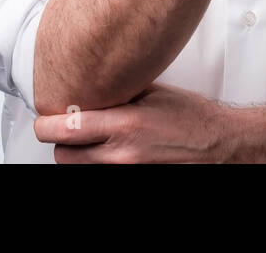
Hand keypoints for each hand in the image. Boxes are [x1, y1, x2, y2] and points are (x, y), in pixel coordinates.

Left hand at [32, 82, 239, 162]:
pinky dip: (98, 164)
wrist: (219, 145)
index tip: (45, 119)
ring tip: (93, 141)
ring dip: (78, 156)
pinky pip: (100, 175)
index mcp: (125, 125)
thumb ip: (117, 92)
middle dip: (62, 142)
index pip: (65, 130)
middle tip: (69, 129)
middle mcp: (122, 155)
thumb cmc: (192, 118)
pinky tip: (109, 152)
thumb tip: (89, 85)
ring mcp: (128, 174)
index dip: (46, 125)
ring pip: (79, 170)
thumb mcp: (152, 93)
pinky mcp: (132, 181)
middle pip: (64, 156)